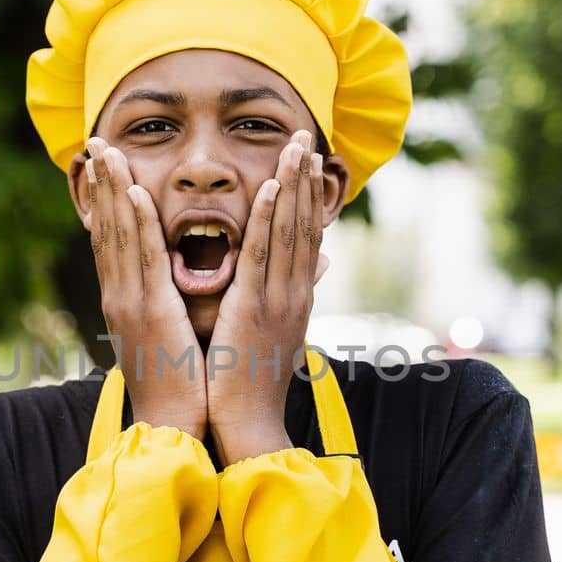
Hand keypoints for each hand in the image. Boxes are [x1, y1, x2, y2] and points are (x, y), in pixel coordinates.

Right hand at [85, 136, 207, 440]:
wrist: (173, 427)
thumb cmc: (181, 386)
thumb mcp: (173, 337)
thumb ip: (171, 306)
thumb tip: (177, 288)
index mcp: (127, 303)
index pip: (112, 242)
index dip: (106, 202)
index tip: (103, 167)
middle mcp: (121, 297)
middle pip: (107, 230)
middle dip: (101, 184)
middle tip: (94, 143)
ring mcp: (131, 304)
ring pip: (119, 235)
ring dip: (112, 189)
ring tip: (107, 151)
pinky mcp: (150, 313)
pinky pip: (144, 260)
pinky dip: (136, 225)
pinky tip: (131, 195)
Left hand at [206, 130, 327, 464]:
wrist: (250, 425)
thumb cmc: (254, 385)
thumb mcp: (276, 337)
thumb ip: (290, 300)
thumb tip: (312, 272)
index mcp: (295, 299)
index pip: (306, 238)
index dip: (308, 197)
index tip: (309, 161)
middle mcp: (294, 293)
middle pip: (304, 224)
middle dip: (305, 179)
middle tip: (305, 135)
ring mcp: (279, 299)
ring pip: (289, 231)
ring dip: (292, 185)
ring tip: (295, 145)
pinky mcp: (255, 308)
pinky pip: (263, 255)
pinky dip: (269, 218)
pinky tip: (271, 187)